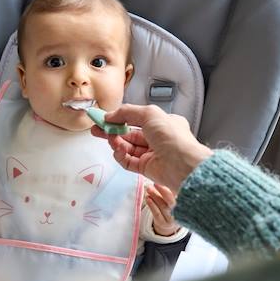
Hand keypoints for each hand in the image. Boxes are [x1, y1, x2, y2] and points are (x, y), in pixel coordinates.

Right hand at [91, 104, 211, 192]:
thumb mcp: (150, 114)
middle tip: (97, 129)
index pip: (137, 119)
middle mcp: (157, 139)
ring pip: (127, 147)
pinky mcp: (146, 169)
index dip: (120, 118)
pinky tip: (118, 151)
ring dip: (116, 142)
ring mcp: (151, 154)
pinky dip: (121, 156)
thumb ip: (127, 112)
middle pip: (129, 134)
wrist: (182, 165)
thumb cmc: (172, 137)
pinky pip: (128, 162)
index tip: (104, 118)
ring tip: (110, 139)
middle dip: (112, 131)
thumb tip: (110, 115)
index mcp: (162, 123)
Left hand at [146, 183, 180, 235]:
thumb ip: (172, 188)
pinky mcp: (162, 222)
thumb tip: (165, 175)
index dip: (174, 187)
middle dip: (163, 191)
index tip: (167, 179)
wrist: (168, 223)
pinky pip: (157, 213)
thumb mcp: (174, 197)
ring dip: (155, 196)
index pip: (181, 195)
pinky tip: (148, 198)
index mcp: (183, 204)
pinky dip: (152, 205)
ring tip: (149, 189)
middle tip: (156, 183)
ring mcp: (170, 218)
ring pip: (163, 206)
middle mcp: (179, 212)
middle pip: (171, 201)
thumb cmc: (170, 205)